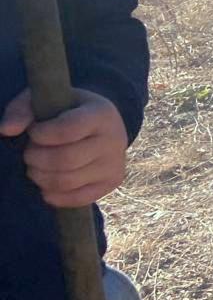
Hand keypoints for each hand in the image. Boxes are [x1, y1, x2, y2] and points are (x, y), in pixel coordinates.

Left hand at [0, 89, 129, 208]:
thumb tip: (7, 130)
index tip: (34, 132)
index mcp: (101, 113)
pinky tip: (48, 181)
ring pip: (66, 182)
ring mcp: (115, 163)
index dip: (40, 134)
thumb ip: (21, 109)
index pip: (67, 130)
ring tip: (37, 166)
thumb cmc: (67, 111)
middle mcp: (114, 139)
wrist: (104, 125)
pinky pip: (75, 199)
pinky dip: (52, 194)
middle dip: (35, 159)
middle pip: (64, 160)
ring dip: (40, 177)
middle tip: (30, 152)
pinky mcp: (112, 183)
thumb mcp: (46, 100)